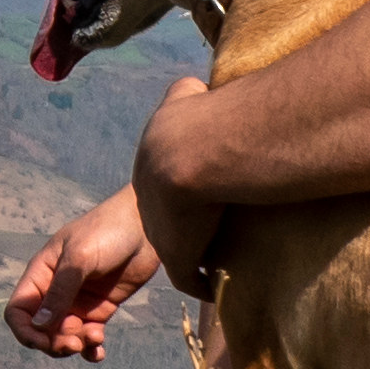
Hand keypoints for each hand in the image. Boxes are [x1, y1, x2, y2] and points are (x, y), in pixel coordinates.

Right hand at [3, 184, 159, 359]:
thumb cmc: (106, 231)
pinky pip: (88, 337)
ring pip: (64, 337)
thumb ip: (60, 291)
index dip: (25, 330)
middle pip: (41, 330)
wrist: (144, 226)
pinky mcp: (100, 309)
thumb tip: (39, 325)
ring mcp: (77, 302)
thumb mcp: (80, 258)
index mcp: (42, 274)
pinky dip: (91, 349)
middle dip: (54, 342)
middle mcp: (55, 291)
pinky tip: (100, 351)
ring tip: (96, 338)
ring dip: (76, 345)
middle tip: (76, 343)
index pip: (18, 310)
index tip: (43, 341)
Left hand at [131, 73, 227, 292]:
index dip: (184, 193)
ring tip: (220, 259)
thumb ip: (186, 92)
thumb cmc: (197, 120)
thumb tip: (195, 82)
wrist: (192, 152)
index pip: (165, 188)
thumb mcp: (185, 96)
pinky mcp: (175, 257)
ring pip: (178, 250)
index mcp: (152, 169)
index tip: (204, 198)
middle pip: (166, 223)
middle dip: (185, 228)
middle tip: (212, 231)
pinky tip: (218, 286)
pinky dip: (202, 283)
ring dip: (195, 256)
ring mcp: (160, 233)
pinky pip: (188, 279)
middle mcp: (149, 204)